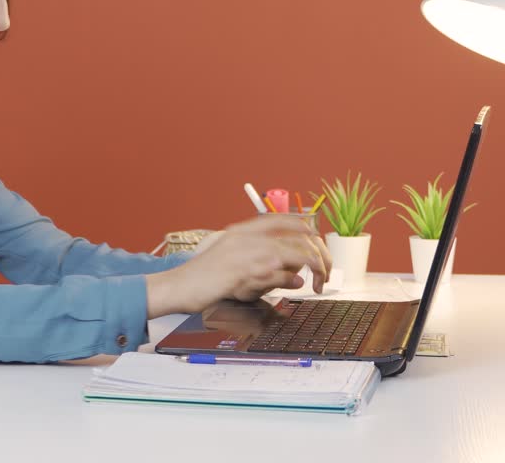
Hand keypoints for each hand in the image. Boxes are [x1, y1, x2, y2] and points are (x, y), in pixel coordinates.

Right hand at [146, 215, 331, 316]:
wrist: (178, 285)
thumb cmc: (204, 278)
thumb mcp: (236, 264)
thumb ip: (264, 266)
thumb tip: (295, 274)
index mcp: (243, 231)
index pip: (285, 219)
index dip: (307, 228)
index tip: (320, 242)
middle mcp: (247, 237)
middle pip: (298, 236)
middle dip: (320, 254)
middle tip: (326, 271)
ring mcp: (246, 252)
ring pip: (294, 253)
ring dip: (312, 268)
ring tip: (318, 282)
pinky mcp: (244, 271)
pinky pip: (279, 273)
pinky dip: (291, 280)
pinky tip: (295, 286)